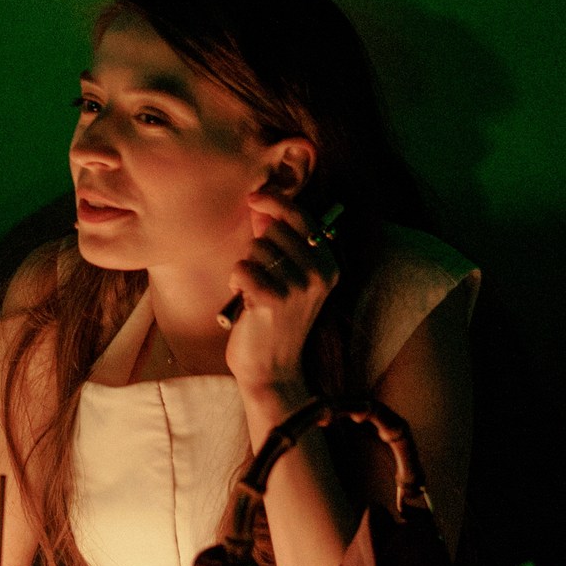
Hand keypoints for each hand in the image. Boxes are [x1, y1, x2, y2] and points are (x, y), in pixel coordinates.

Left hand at [224, 191, 340, 408]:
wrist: (272, 369)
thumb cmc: (273, 319)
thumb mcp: (287, 278)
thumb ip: (278, 241)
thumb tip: (260, 204)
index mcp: (329, 264)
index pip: (302, 217)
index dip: (276, 202)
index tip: (255, 196)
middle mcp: (320, 273)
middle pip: (273, 231)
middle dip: (257, 248)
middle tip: (261, 278)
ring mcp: (299, 287)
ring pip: (255, 249)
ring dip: (246, 267)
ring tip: (255, 292)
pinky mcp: (274, 300)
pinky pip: (242, 268)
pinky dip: (236, 281)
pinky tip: (245, 300)